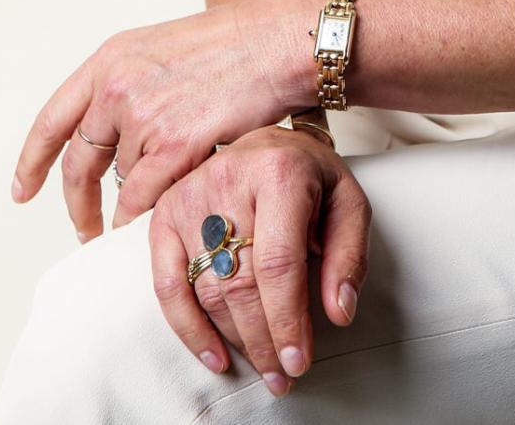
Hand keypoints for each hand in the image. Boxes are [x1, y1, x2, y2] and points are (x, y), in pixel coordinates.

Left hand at [10, 0, 307, 237]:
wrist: (277, 40)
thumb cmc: (238, 44)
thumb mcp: (165, 49)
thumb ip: (133, 85)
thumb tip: (118, 135)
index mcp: (111, 59)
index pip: (54, 118)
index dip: (33, 160)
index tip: (23, 190)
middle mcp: (118, 86)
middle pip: (80, 162)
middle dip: (78, 204)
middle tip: (83, 228)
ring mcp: (143, 116)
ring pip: (123, 182)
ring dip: (134, 201)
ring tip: (156, 207)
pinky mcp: (174, 144)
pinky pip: (142, 200)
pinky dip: (143, 219)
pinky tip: (152, 228)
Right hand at [148, 122, 371, 396]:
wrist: (268, 141)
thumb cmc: (310, 176)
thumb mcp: (348, 203)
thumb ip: (348, 256)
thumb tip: (338, 312)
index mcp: (280, 172)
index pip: (278, 263)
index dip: (287, 319)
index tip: (298, 360)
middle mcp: (229, 179)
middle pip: (241, 282)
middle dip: (264, 339)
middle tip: (281, 374)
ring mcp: (191, 196)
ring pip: (208, 289)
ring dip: (235, 339)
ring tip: (261, 366)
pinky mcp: (165, 214)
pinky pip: (167, 284)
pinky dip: (188, 327)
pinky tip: (214, 354)